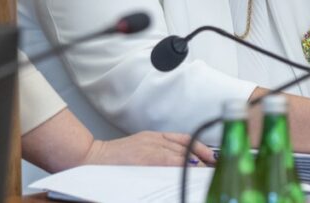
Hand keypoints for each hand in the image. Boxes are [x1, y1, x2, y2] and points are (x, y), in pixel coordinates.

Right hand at [85, 131, 215, 166]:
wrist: (93, 157)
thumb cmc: (115, 158)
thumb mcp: (141, 147)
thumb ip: (160, 151)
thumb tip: (186, 164)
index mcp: (155, 136)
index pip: (185, 139)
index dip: (202, 148)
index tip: (214, 158)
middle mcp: (155, 140)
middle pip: (187, 146)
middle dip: (204, 157)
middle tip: (217, 166)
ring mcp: (150, 149)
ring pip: (181, 154)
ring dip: (197, 163)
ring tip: (209, 173)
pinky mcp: (145, 158)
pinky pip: (170, 161)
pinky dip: (183, 166)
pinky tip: (191, 172)